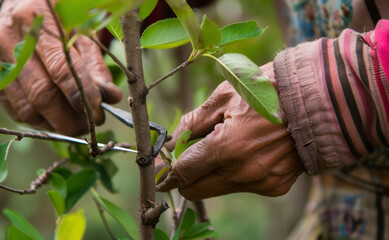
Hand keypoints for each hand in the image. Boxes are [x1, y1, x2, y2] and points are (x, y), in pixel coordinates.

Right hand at [0, 0, 121, 135]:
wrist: (19, 8)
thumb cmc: (58, 23)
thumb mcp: (82, 35)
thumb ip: (96, 67)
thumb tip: (111, 97)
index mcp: (37, 20)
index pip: (62, 69)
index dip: (82, 97)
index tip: (99, 114)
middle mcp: (9, 38)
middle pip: (42, 94)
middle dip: (70, 118)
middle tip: (90, 125)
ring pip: (27, 108)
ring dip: (56, 124)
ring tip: (75, 124)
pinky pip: (15, 111)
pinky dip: (40, 121)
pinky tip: (55, 117)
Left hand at [156, 63, 303, 200]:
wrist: (319, 99)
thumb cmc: (267, 90)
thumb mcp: (223, 97)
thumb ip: (192, 124)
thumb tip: (171, 144)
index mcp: (228, 148)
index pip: (183, 173)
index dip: (168, 172)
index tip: (163, 170)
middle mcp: (243, 173)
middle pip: (196, 190)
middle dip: (186, 177)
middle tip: (189, 157)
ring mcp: (261, 182)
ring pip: (218, 188)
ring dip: (211, 173)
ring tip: (224, 145)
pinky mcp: (275, 186)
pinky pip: (242, 186)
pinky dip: (236, 172)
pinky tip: (247, 149)